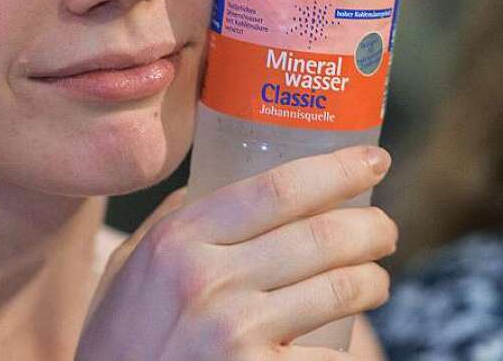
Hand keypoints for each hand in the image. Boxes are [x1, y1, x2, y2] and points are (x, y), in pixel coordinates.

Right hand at [76, 146, 396, 359]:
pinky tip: (350, 340)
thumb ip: (170, 221)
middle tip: (384, 228)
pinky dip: (353, 346)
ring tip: (376, 279)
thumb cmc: (119, 342)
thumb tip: (218, 179)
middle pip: (321, 235)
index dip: (336, 169)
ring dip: (374, 280)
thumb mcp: (126, 269)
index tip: (372, 161)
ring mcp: (236, 336)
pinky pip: (332, 358)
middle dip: (371, 227)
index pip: (276, 189)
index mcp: (180, 241)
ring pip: (340, 289)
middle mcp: (209, 281)